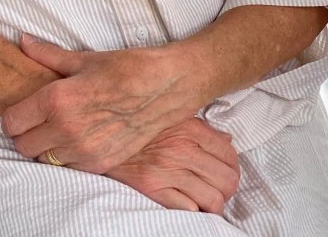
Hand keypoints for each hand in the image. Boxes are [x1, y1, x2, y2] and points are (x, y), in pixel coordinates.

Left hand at [2, 34, 204, 172]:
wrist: (165, 87)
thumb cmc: (125, 68)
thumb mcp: (83, 58)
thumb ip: (47, 54)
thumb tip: (23, 41)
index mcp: (57, 100)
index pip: (12, 122)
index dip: (12, 116)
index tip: (21, 110)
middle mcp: (66, 129)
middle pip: (23, 146)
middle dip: (24, 134)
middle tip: (36, 120)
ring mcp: (85, 150)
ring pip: (44, 160)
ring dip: (46, 148)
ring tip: (58, 129)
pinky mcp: (102, 164)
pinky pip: (70, 168)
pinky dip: (68, 157)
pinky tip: (77, 139)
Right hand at [104, 117, 239, 213]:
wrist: (95, 129)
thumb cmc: (134, 122)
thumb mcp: (168, 114)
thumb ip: (198, 126)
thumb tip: (226, 141)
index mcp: (187, 127)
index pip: (229, 154)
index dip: (232, 167)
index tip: (224, 171)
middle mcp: (180, 148)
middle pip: (227, 179)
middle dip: (227, 188)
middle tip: (217, 189)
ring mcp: (166, 170)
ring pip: (213, 199)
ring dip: (213, 204)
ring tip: (204, 201)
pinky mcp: (151, 188)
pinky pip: (189, 210)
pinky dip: (193, 211)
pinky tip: (186, 204)